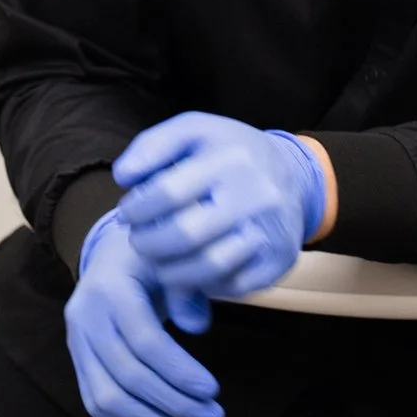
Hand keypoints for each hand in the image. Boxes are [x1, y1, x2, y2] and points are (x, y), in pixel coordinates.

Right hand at [63, 212, 224, 416]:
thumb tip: (198, 327)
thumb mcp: (171, 263)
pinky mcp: (77, 363)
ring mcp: (76, 343)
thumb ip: (186, 291)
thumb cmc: (150, 261)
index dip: (179, 371)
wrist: (110, 257)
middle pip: (127, 375)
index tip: (213, 390)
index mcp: (111, 289)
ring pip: (106, 398)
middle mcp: (85, 318)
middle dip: (174, 403)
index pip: (144, 341)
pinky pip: (96, 404)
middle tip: (214, 416)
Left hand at [114, 112, 323, 303]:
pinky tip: (190, 268)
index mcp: (231, 159)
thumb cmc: (230, 152)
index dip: (136, 208)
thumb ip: (152, 145)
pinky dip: (202, 283)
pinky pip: (230, 286)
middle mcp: (256, 196)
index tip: (128, 212)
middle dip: (147, 244)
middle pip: (184, 235)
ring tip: (157, 260)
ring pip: (207, 268)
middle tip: (138, 240)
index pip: (167, 192)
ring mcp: (271, 232)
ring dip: (169, 272)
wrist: (293, 175)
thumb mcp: (194, 130)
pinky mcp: (279, 261)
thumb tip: (123, 176)